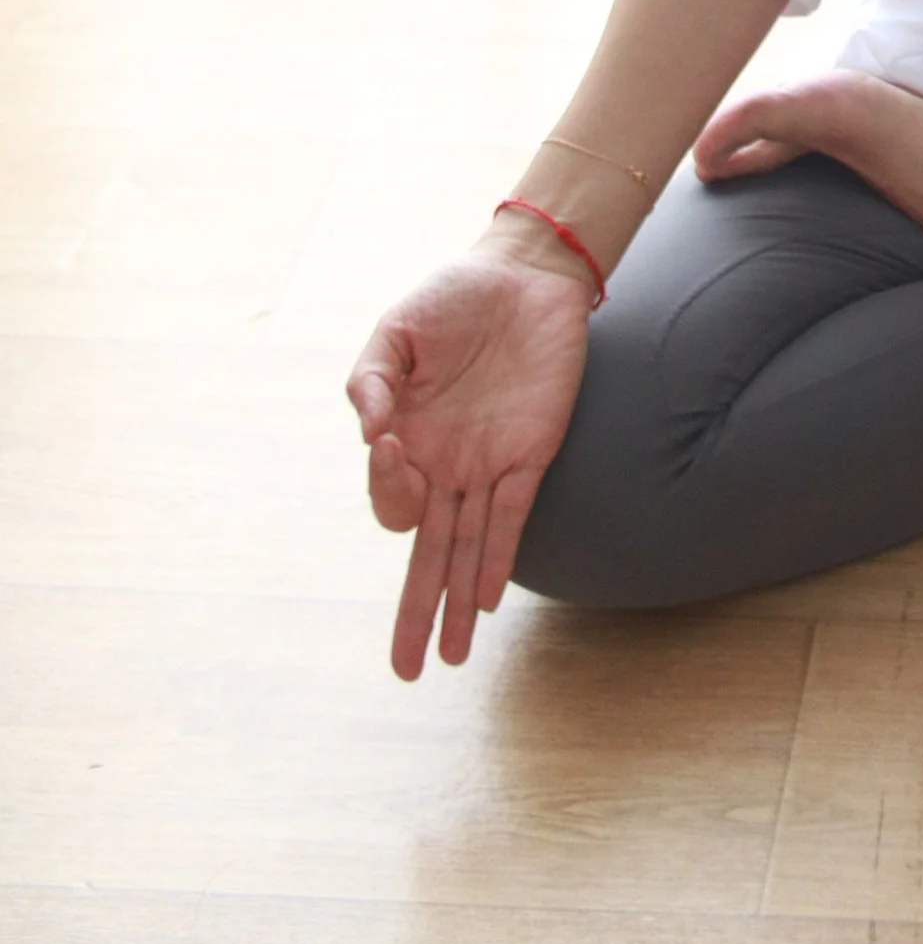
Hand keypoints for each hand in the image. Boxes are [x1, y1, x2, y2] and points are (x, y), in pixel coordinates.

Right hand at [345, 238, 592, 681]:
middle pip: (427, 552)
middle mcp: (447, 465)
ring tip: (451, 659)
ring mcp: (489, 463)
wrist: (523, 272)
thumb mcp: (395, 333)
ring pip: (469, 548)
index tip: (390, 442)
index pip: (391, 500)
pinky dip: (499, 557)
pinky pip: (513, 515)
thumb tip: (371, 431)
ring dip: (458, 603)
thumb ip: (369, 380)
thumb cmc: (453, 300)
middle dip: (415, 613)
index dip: (386, 487)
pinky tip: (486, 599)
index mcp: (408, 440)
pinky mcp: (533, 451)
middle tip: (405, 671)